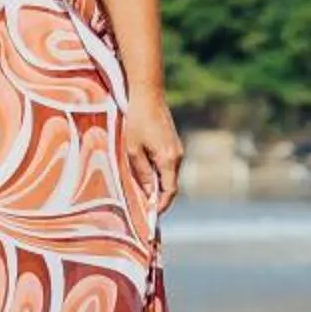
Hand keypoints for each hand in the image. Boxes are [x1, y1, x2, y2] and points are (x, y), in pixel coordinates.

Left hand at [124, 95, 182, 213]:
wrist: (147, 94)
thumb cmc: (137, 120)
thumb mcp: (133, 149)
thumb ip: (142, 172)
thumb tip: (148, 192)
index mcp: (168, 159)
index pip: (169, 191)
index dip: (160, 205)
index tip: (151, 217)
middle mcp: (177, 156)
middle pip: (171, 185)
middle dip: (159, 199)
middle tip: (145, 211)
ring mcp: (177, 149)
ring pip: (169, 175)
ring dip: (158, 187)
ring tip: (143, 196)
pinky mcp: (173, 143)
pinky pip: (168, 165)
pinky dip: (159, 175)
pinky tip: (146, 177)